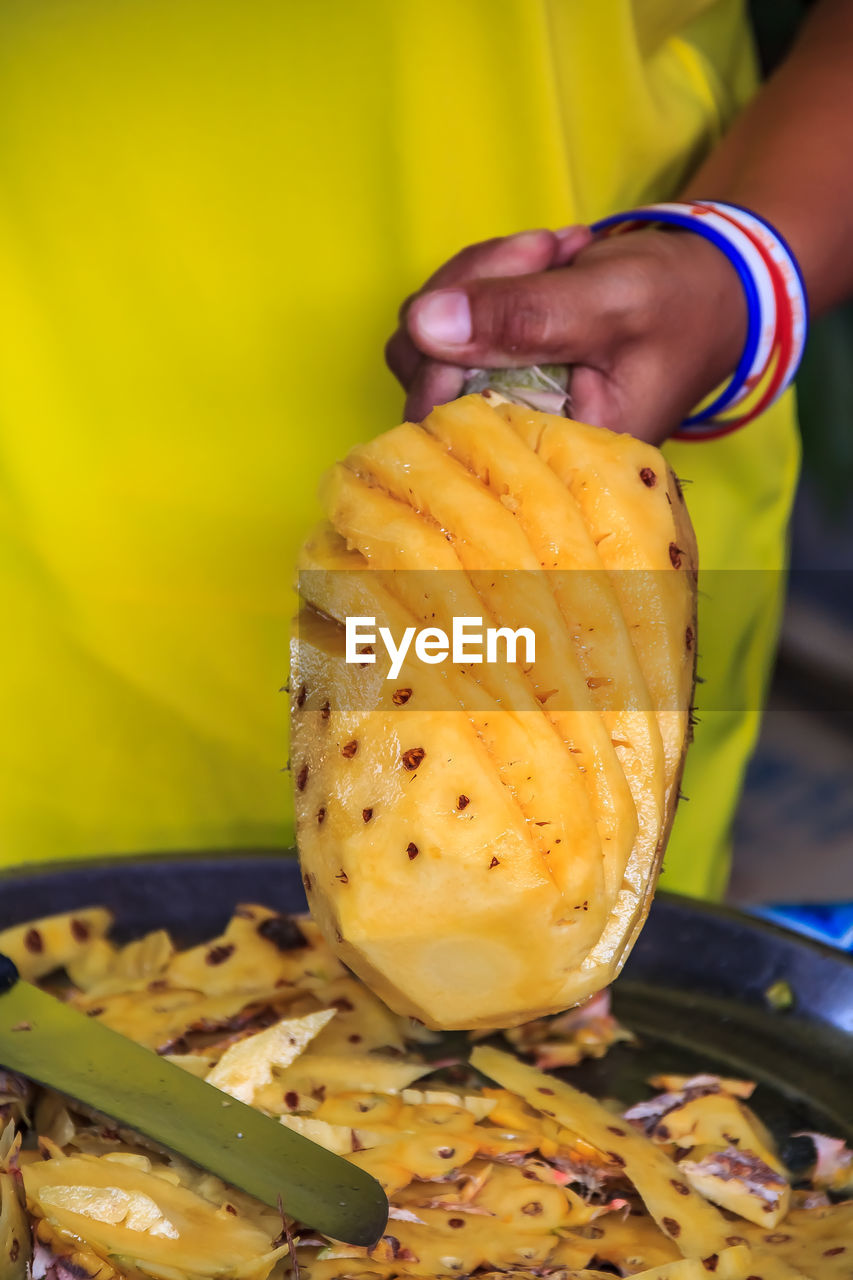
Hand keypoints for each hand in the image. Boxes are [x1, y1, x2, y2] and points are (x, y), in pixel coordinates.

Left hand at [386, 226, 746, 443]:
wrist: (707, 291)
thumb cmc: (678, 306)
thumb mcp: (609, 303)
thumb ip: (523, 316)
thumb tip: (423, 323)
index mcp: (550, 455)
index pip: (451, 432)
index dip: (446, 359)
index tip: (499, 288)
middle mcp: (512, 439)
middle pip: (425, 378)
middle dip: (473, 294)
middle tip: (542, 251)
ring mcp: (491, 401)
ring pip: (424, 340)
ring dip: (478, 277)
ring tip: (549, 253)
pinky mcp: (484, 366)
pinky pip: (442, 319)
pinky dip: (481, 276)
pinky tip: (537, 261)